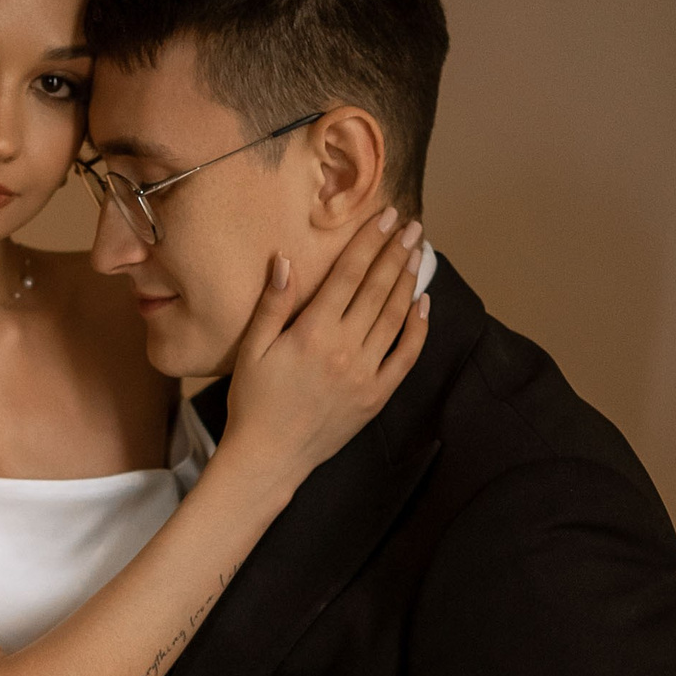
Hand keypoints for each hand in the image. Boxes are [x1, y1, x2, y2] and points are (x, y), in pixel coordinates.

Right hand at [221, 209, 429, 483]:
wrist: (269, 458)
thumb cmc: (253, 403)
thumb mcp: (252, 350)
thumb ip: (272, 304)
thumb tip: (284, 260)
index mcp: (313, 333)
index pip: (349, 275)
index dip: (369, 242)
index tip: (387, 217)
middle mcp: (345, 350)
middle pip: (378, 289)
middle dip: (396, 253)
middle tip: (413, 227)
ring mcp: (365, 374)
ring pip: (395, 317)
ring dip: (409, 282)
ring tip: (418, 254)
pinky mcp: (376, 396)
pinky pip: (406, 357)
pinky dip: (418, 328)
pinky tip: (423, 304)